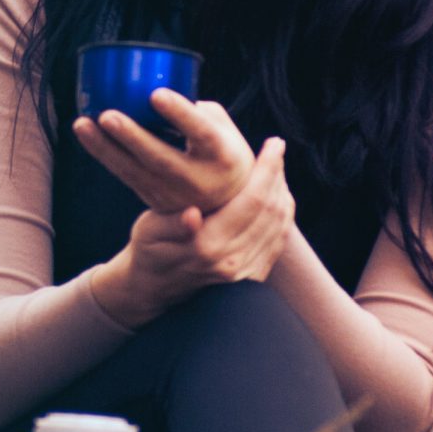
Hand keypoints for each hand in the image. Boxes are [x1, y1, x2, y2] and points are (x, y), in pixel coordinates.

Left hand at [71, 89, 254, 214]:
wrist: (227, 203)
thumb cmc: (223, 150)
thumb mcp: (223, 128)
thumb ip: (195, 108)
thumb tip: (156, 88)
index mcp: (223, 155)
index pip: (201, 133)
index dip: (180, 114)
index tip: (156, 94)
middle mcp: (199, 179)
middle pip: (160, 159)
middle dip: (131, 137)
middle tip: (107, 115)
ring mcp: (174, 195)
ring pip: (134, 171)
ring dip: (104, 148)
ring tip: (82, 124)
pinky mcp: (154, 200)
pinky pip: (125, 176)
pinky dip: (104, 155)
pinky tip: (87, 134)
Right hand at [88, 138, 295, 327]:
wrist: (154, 287)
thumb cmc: (149, 249)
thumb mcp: (149, 231)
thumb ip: (171, 224)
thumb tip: (191, 215)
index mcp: (207, 247)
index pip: (251, 201)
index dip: (267, 170)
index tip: (274, 144)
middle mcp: (231, 262)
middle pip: (270, 211)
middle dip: (278, 175)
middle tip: (277, 148)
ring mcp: (244, 273)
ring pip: (279, 225)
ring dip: (282, 192)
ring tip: (277, 167)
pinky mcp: (252, 278)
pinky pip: (278, 241)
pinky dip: (283, 214)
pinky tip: (278, 195)